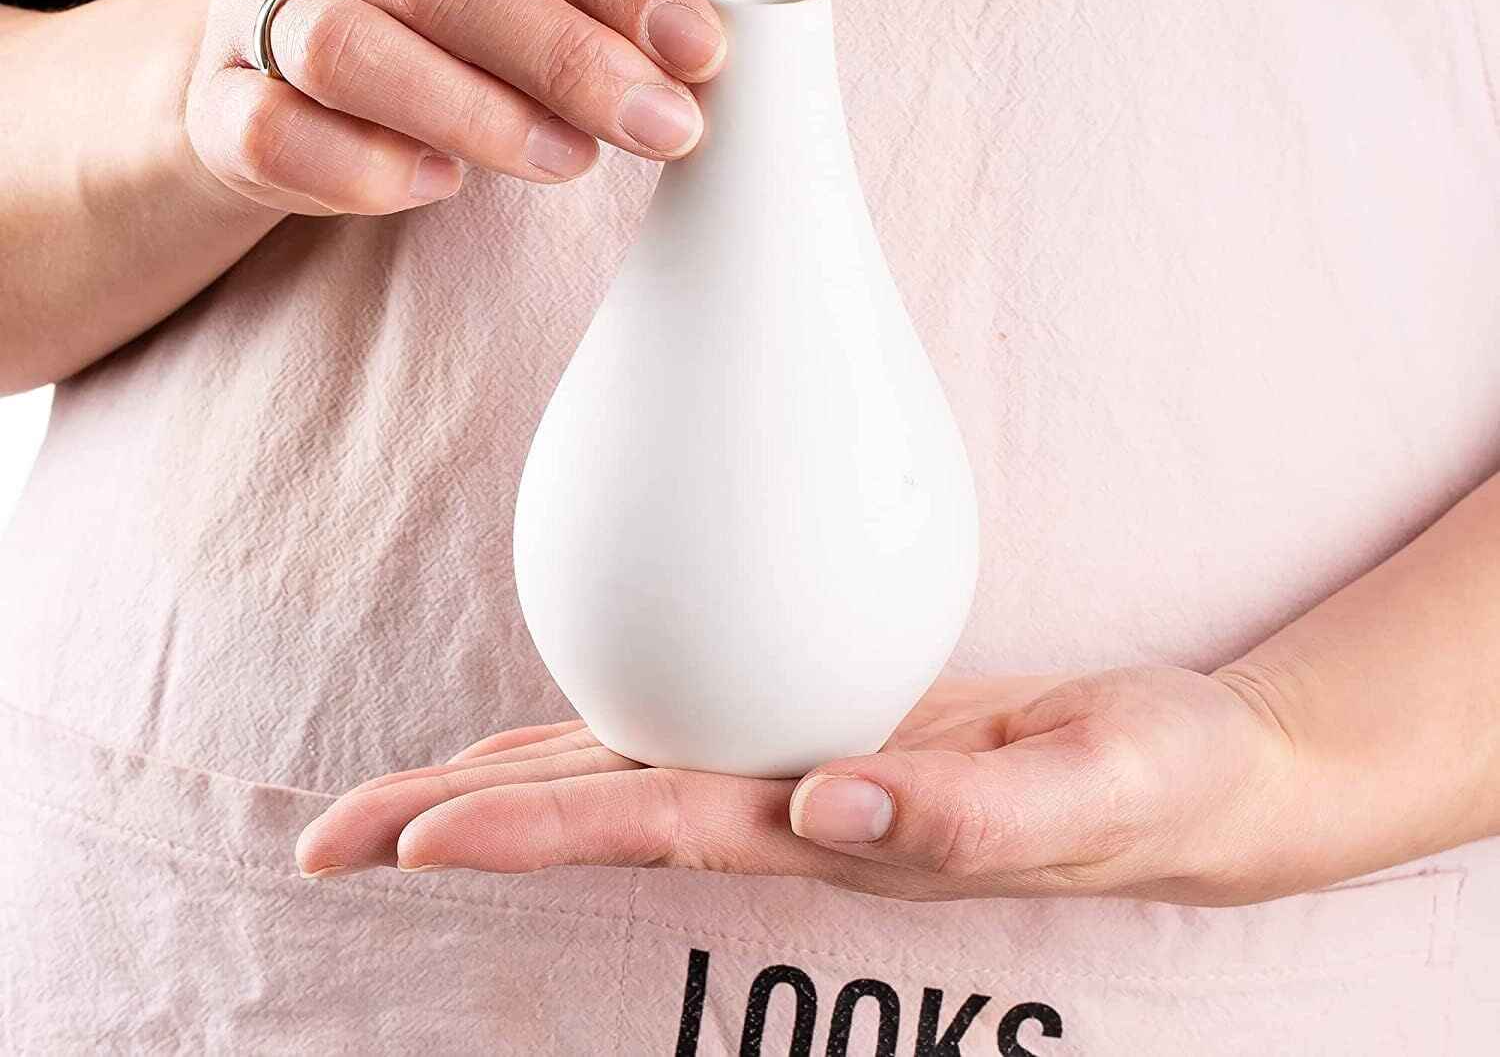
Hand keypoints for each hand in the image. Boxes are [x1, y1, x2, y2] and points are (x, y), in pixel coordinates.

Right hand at [188, 0, 725, 215]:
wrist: (279, 68)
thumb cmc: (430, 14)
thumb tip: (697, 60)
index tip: (697, 50)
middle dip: (565, 56)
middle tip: (657, 124)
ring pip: (347, 48)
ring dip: (475, 114)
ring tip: (569, 161)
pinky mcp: (211, 98)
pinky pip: (276, 132)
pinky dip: (365, 168)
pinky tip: (439, 185)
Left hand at [296, 665, 1322, 905]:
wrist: (1187, 780)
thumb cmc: (1156, 785)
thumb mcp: (1094, 791)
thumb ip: (968, 817)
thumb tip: (821, 811)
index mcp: (844, 836)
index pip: (663, 831)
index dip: (541, 833)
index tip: (420, 839)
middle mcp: (797, 815)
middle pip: (603, 819)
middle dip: (468, 826)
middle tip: (329, 841)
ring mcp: (801, 778)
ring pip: (624, 782)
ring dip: (505, 788)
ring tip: (391, 802)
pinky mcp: (820, 733)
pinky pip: (681, 740)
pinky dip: (594, 740)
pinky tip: (541, 738)